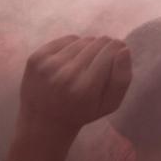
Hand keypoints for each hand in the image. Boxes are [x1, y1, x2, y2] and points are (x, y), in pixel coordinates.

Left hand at [11, 34, 132, 160]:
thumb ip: (122, 79)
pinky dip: (73, 45)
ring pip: (83, 40)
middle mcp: (66, 75)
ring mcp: (49, 65)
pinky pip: (67, 39)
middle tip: (101, 61)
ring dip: (89, 47)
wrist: (42, 121)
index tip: (118, 55)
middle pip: (98, 43)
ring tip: (85, 63)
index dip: (118, 49)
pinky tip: (71, 60)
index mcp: (86, 89)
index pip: (111, 51)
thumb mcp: (109, 105)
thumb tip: (124, 50)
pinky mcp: (37, 57)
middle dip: (105, 48)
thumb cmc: (81, 113)